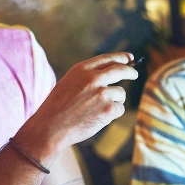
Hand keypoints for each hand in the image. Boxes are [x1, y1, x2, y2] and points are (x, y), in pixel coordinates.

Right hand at [19, 52, 137, 159]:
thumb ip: (88, 77)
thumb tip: (113, 73)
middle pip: (121, 70)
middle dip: (130, 72)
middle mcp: (93, 78)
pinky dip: (112, 114)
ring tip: (95, 111)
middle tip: (134, 74)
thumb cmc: (57, 107)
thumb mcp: (70, 83)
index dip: (121, 57)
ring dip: (114, 101)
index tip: (130, 58)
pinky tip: (97, 119)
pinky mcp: (108, 109)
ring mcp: (102, 93)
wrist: (50, 127)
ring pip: (120, 94)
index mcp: (82, 69)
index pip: (108, 58)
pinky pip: (119, 109)